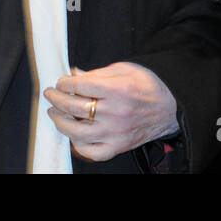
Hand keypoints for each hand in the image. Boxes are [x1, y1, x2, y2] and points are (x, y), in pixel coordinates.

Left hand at [43, 62, 178, 161]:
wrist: (170, 108)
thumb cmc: (148, 85)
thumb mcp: (125, 69)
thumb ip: (97, 73)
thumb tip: (74, 74)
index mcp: (119, 89)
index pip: (80, 85)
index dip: (64, 83)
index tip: (60, 82)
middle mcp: (116, 112)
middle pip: (74, 107)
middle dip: (56, 99)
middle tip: (50, 94)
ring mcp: (116, 133)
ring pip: (77, 131)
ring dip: (60, 121)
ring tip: (55, 113)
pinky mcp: (118, 147)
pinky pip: (91, 151)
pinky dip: (77, 143)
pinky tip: (73, 133)